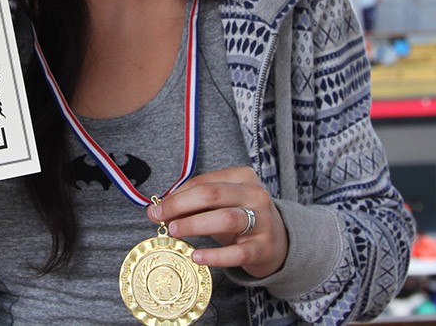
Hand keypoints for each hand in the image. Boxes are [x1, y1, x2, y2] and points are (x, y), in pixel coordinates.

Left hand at [148, 166, 287, 277]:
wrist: (279, 243)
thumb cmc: (242, 219)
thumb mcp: (220, 206)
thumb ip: (192, 205)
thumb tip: (156, 210)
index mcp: (243, 178)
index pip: (204, 182)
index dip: (177, 194)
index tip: (158, 206)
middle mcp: (255, 195)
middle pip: (212, 194)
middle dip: (180, 205)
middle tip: (159, 217)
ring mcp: (262, 221)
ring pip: (225, 218)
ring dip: (195, 224)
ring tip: (174, 231)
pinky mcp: (263, 248)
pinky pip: (237, 252)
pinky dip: (214, 255)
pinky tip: (196, 256)